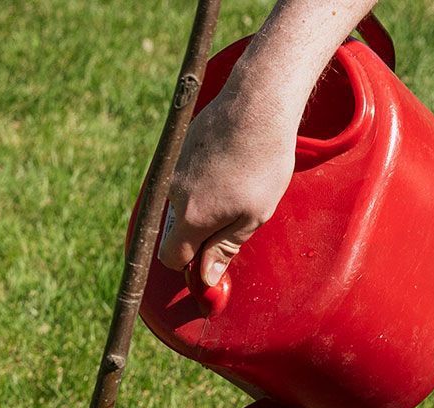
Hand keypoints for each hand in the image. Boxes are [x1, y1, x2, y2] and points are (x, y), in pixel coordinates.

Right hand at [158, 94, 296, 286]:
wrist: (256, 104)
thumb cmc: (262, 163)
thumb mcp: (253, 216)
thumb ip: (225, 248)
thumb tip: (205, 277)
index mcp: (191, 217)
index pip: (171, 257)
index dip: (190, 264)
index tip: (211, 259)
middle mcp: (173, 194)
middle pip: (177, 229)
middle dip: (200, 231)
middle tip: (237, 214)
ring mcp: (173, 168)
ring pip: (182, 201)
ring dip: (203, 202)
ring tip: (237, 183)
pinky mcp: (179, 146)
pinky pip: (185, 176)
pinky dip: (203, 177)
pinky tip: (230, 163)